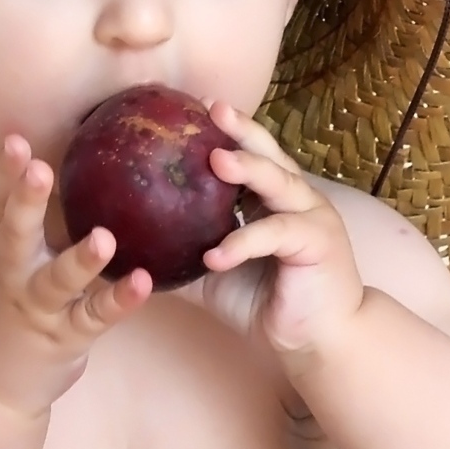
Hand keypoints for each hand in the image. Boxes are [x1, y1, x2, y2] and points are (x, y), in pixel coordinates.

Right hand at [0, 134, 151, 413]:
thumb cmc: (7, 308)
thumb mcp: (6, 264)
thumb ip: (27, 224)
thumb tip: (58, 166)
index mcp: (0, 253)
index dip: (6, 174)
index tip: (15, 139)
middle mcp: (13, 277)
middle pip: (15, 235)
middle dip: (26, 202)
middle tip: (40, 169)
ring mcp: (38, 309)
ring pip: (57, 281)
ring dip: (81, 260)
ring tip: (104, 237)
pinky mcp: (65, 337)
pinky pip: (95, 317)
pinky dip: (119, 301)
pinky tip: (144, 282)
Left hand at [190, 102, 365, 358]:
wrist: (315, 341)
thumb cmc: (268, 304)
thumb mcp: (215, 276)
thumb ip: (183, 257)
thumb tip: (130, 251)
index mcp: (273, 200)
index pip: (251, 157)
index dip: (228, 132)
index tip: (197, 107)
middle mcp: (297, 200)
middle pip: (269, 155)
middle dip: (241, 130)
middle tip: (212, 109)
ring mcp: (313, 217)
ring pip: (279, 183)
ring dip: (248, 169)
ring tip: (215, 160)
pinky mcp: (319, 243)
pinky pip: (276, 234)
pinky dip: (244, 242)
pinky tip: (215, 255)